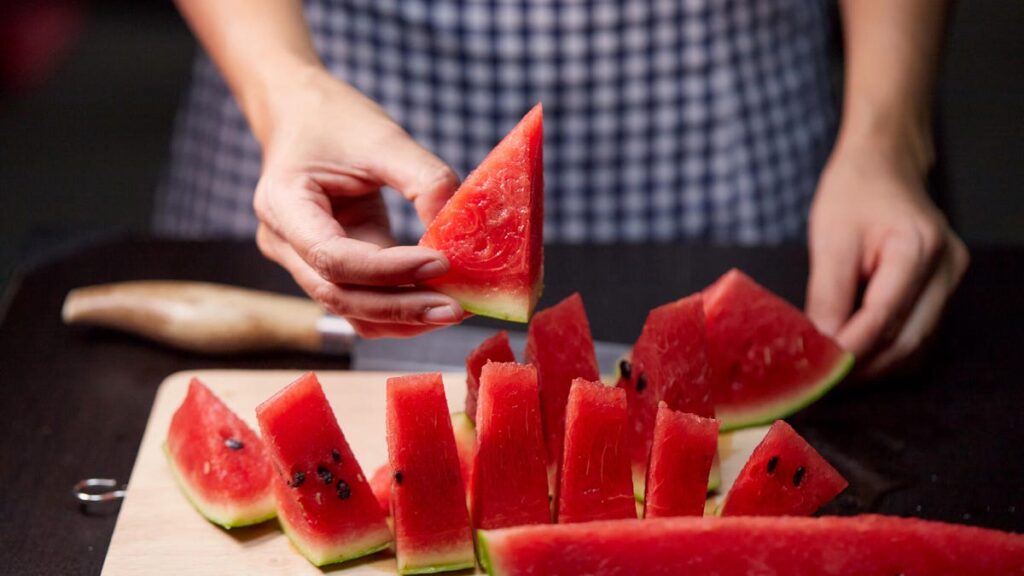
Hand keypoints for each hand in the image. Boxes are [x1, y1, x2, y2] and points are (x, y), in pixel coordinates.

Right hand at [252, 68, 465, 337]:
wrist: (303, 115)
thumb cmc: (337, 120)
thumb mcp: (384, 138)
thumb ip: (424, 180)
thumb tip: (461, 229)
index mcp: (283, 204)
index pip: (332, 256)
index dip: (388, 269)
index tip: (441, 263)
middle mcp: (283, 243)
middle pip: (339, 295)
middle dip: (401, 308)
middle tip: (457, 308)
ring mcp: (302, 262)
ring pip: (351, 309)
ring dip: (403, 318)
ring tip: (455, 309)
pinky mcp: (329, 269)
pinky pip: (362, 302)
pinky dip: (400, 307)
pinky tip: (439, 299)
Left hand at [806, 139, 968, 377]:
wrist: (884, 166)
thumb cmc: (854, 193)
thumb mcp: (830, 239)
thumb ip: (828, 294)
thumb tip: (820, 346)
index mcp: (919, 248)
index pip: (884, 317)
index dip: (850, 351)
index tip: (816, 372)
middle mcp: (946, 267)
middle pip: (907, 340)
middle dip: (863, 368)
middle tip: (820, 383)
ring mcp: (950, 280)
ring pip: (916, 345)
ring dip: (875, 366)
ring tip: (833, 374)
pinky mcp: (943, 289)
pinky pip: (918, 333)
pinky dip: (887, 351)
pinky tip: (855, 356)